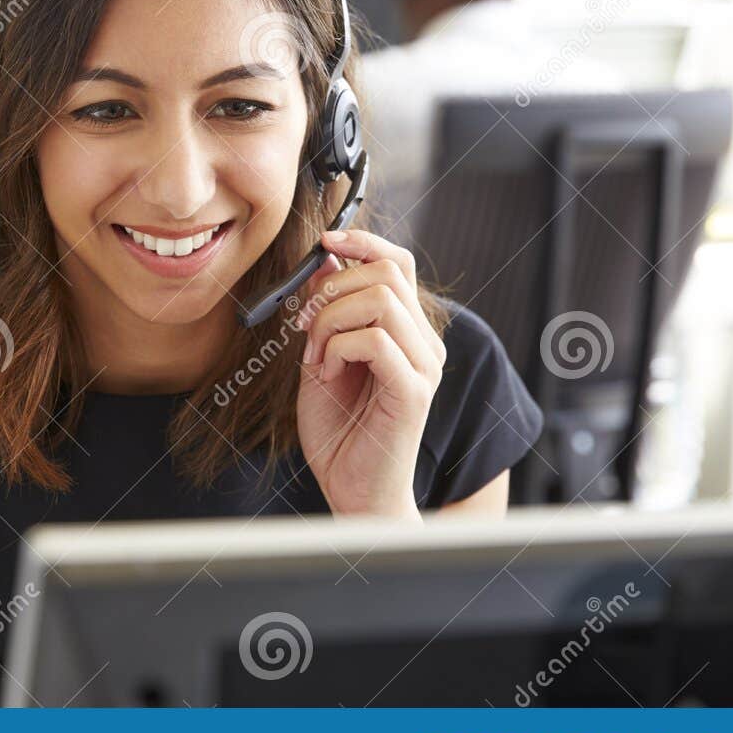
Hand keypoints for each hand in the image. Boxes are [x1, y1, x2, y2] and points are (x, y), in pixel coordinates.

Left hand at [293, 227, 445, 518]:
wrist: (352, 490)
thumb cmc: (339, 430)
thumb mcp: (321, 356)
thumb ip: (326, 312)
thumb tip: (325, 259)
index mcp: (408, 331)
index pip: (398, 263)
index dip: (362, 242)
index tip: (324, 244)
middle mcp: (425, 343)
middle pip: (386, 273)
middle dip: (332, 290)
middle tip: (306, 330)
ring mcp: (425, 366)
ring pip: (379, 300)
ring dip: (330, 322)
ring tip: (316, 357)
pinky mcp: (414, 391)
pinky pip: (373, 340)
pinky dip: (337, 349)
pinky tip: (327, 374)